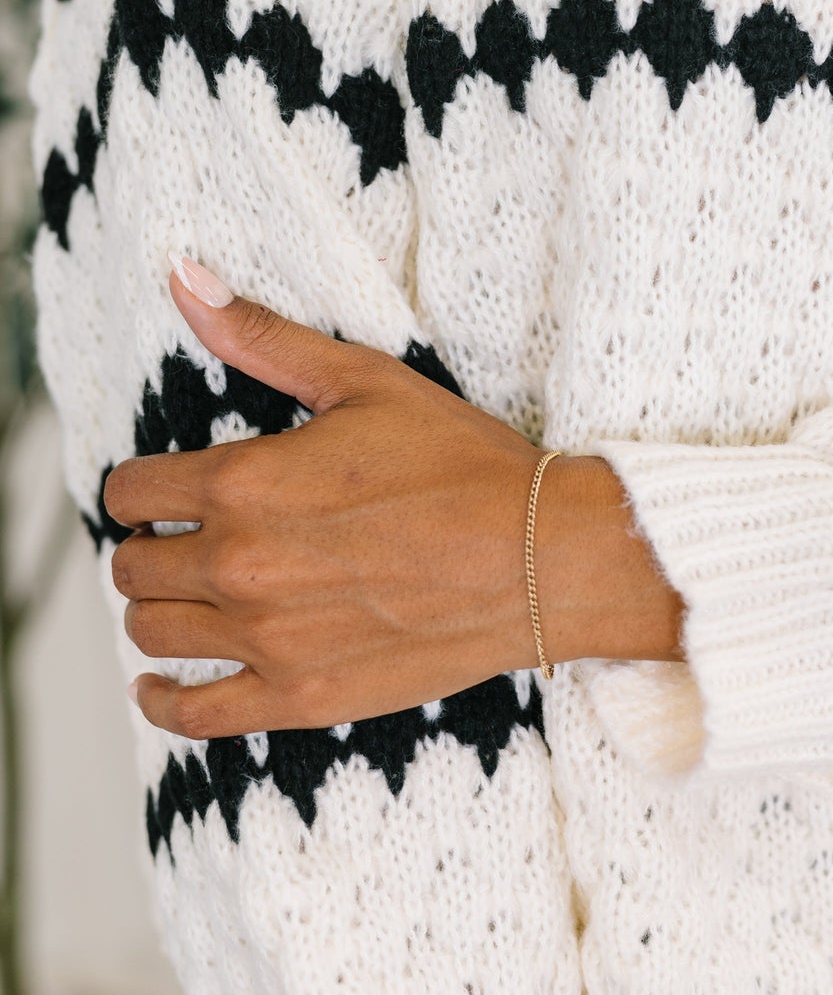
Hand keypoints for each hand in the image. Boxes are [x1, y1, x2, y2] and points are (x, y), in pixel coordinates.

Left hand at [106, 256, 684, 740]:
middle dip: (149, 545)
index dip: (138, 486)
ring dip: (158, 610)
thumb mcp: (363, 380)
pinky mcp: (299, 696)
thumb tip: (183, 279)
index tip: (158, 490)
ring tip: (187, 596)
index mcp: (246, 481)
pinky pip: (193, 715)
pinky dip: (162, 701)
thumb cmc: (462, 464)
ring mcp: (266, 639)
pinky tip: (163, 685)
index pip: (132, 492)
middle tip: (183, 538)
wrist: (538, 557)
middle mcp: (240, 564)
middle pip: (134, 566)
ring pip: (152, 633)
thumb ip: (262, 337)